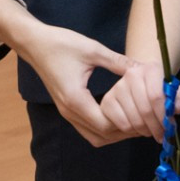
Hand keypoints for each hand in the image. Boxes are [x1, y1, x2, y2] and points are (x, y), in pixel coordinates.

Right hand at [0, 0, 132, 145]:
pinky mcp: (66, 109)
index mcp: (76, 99)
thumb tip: (143, 69)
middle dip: (124, 133)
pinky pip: (87, 129)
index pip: (105, 125)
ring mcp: (66, 112)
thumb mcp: (93, 50)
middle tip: (144, 123)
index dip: (127, 125)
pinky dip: (103, 129)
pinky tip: (117, 116)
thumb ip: (118, 62)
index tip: (144, 117)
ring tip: (133, 122)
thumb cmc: (61, 44)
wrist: (35, 43)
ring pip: (94, 137)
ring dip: (114, 134)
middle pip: (101, 136)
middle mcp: (69, 111)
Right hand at [99, 59, 179, 141]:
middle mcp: (131, 75)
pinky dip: (131, 131)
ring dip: (144, 131)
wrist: (141, 86)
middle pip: (145, 110)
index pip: (156, 96)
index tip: (168, 126)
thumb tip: (175, 108)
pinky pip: (122, 124)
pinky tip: (137, 126)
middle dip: (156, 127)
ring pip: (133, 120)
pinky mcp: (107, 101)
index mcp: (150, 69)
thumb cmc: (159, 91)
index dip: (163, 116)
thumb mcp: (174, 93)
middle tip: (161, 134)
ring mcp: (117, 88)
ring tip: (149, 129)